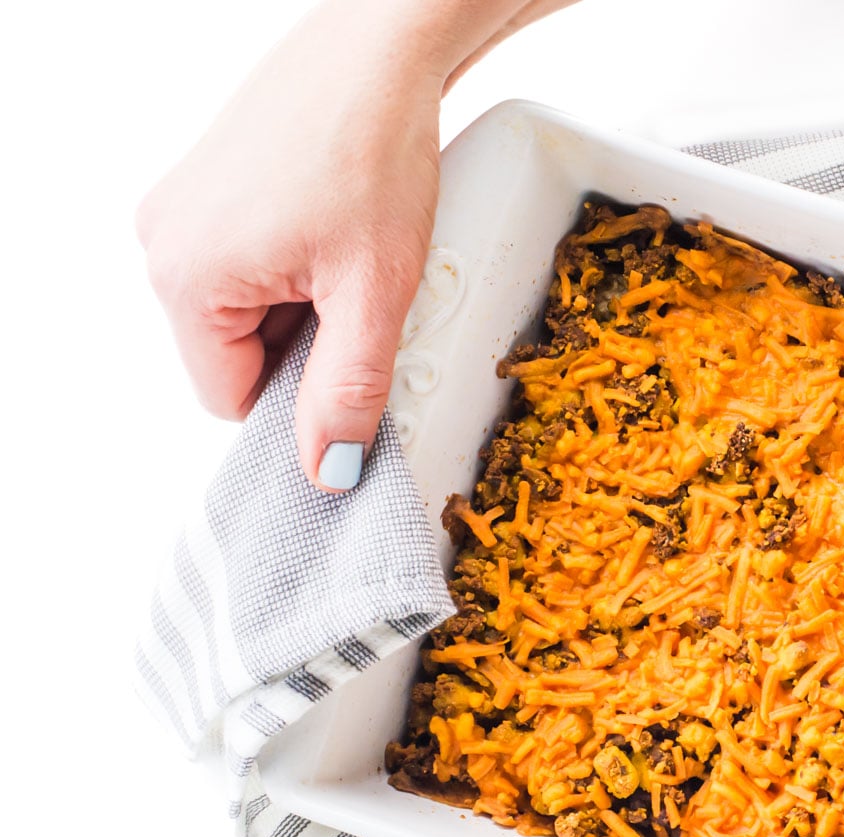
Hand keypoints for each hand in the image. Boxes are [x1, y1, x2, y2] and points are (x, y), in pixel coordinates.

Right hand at [136, 0, 566, 489]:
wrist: (378, 54)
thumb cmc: (372, 156)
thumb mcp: (373, 295)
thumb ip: (347, 392)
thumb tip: (326, 472)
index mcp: (185, 280)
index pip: (232, 400)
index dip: (301, 397)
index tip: (355, 360)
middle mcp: (162, 244)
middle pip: (237, 354)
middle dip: (304, 343)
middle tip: (362, 294)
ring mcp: (179, 209)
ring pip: (247, 309)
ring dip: (305, 302)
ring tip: (351, 251)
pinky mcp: (205, 186)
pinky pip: (247, 262)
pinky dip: (295, 262)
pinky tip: (335, 226)